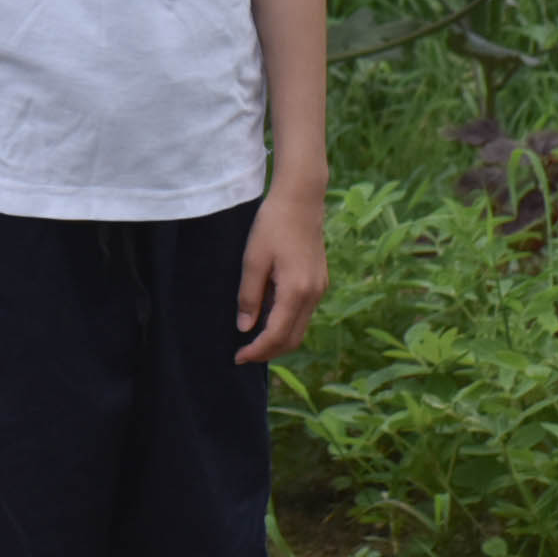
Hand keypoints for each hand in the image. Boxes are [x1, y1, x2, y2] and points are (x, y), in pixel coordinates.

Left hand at [234, 187, 330, 364]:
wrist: (301, 199)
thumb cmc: (273, 224)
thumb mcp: (253, 259)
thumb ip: (249, 296)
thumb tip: (245, 328)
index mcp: (296, 291)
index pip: (276, 335)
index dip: (257, 351)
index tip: (237, 357)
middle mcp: (313, 295)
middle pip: (293, 339)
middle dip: (269, 351)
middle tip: (244, 353)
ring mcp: (320, 289)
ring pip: (300, 328)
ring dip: (278, 338)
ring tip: (252, 338)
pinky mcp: (320, 282)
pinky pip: (304, 313)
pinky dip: (286, 322)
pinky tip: (267, 315)